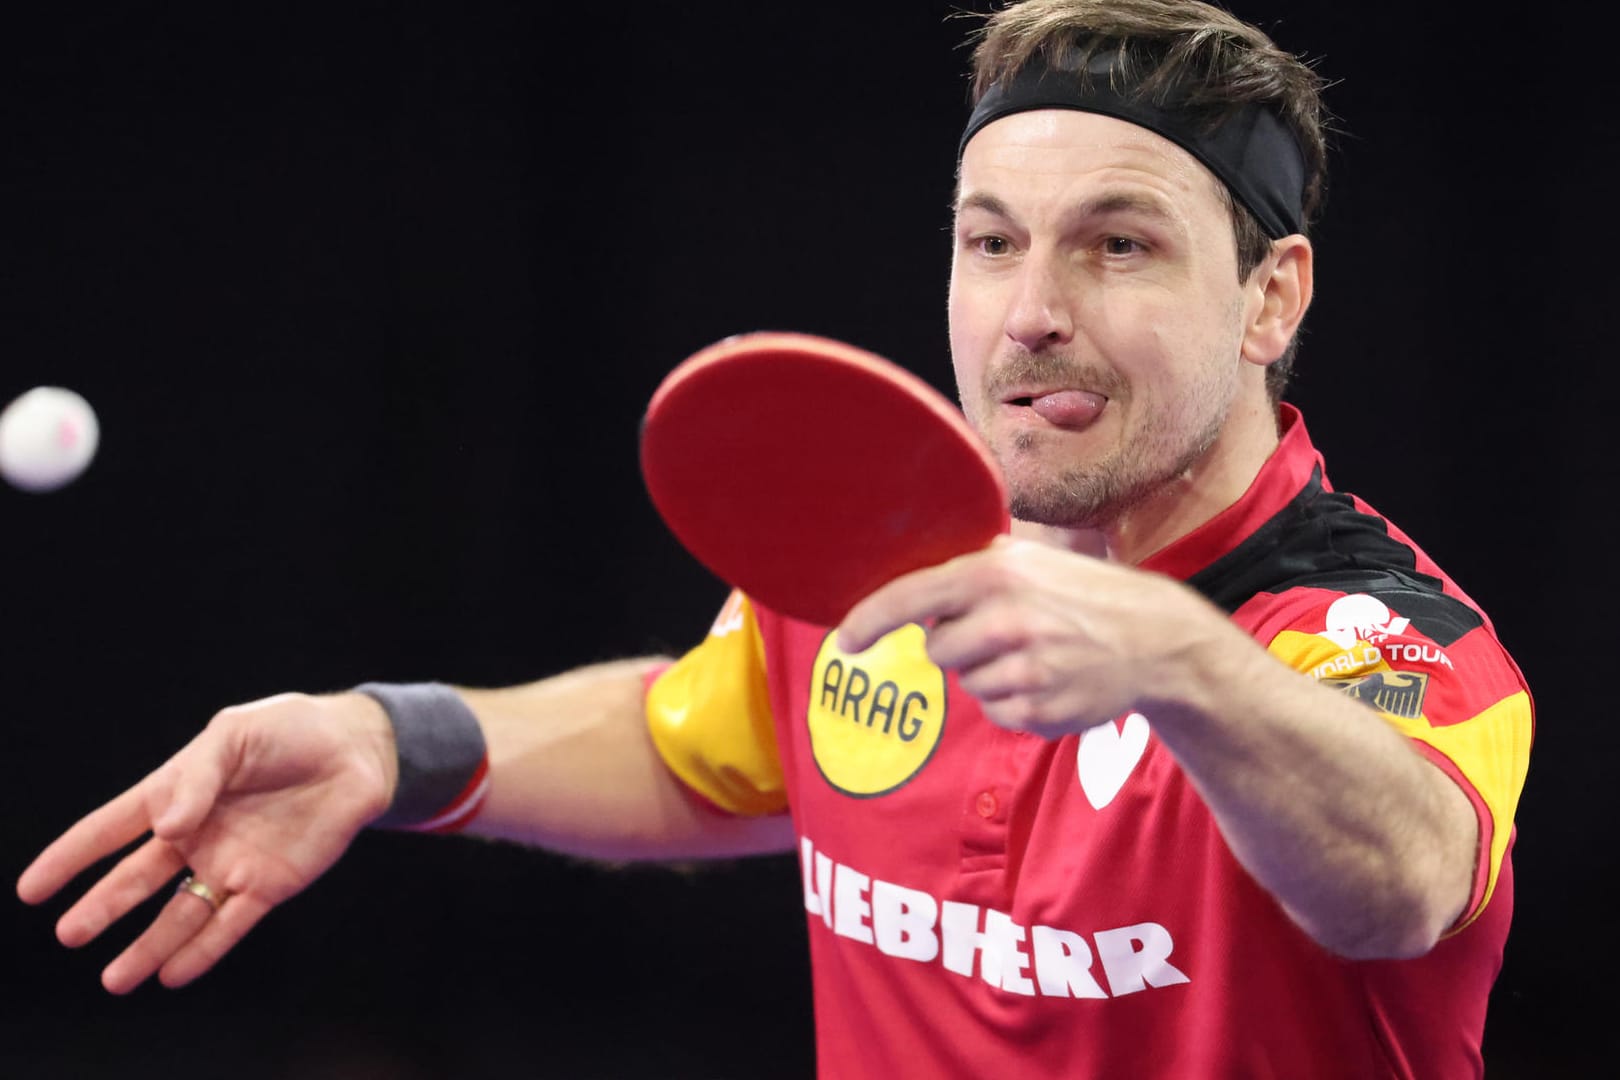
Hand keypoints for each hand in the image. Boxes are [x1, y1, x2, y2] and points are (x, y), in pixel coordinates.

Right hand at [16, 691, 396, 992]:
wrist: (357, 751)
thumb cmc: (291, 731)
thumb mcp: (235, 736)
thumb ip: (198, 778)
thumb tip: (167, 828)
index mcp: (178, 794)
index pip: (112, 828)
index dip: (72, 856)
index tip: (31, 889)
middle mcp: (198, 835)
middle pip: (139, 879)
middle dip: (103, 907)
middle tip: (70, 934)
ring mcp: (231, 862)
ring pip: (180, 914)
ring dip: (148, 946)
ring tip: (116, 979)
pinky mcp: (270, 884)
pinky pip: (230, 924)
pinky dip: (203, 951)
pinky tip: (174, 974)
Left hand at [837, 537, 1222, 737]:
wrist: (1155, 640)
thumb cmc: (1081, 593)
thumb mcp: (1029, 559)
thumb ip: (969, 568)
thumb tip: (902, 583)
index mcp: (995, 572)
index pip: (908, 598)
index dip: (867, 621)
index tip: (846, 641)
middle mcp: (1005, 620)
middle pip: (937, 651)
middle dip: (960, 646)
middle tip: (1006, 631)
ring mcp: (1024, 670)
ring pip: (967, 684)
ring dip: (990, 674)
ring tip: (1039, 654)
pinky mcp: (1038, 712)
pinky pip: (996, 712)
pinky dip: (1015, 702)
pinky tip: (1051, 680)